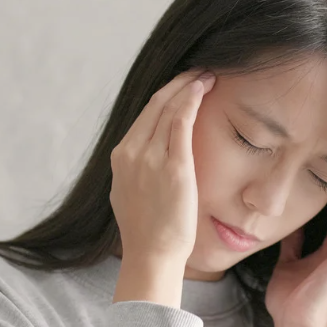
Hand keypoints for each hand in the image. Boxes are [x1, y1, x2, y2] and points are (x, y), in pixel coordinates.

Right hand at [109, 68, 214, 266]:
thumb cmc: (148, 231)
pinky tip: (203, 88)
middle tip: (198, 71)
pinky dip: (191, 100)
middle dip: (178, 83)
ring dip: (189, 86)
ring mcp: (150, 158)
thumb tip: (148, 160)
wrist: (152, 254)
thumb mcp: (131, 193)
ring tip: (207, 75)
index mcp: (120, 157)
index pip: (144, 115)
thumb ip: (137, 171)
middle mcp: (131, 152)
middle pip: (155, 105)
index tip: (182, 85)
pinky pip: (181, 122)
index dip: (165, 95)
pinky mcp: (173, 166)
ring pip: (168, 108)